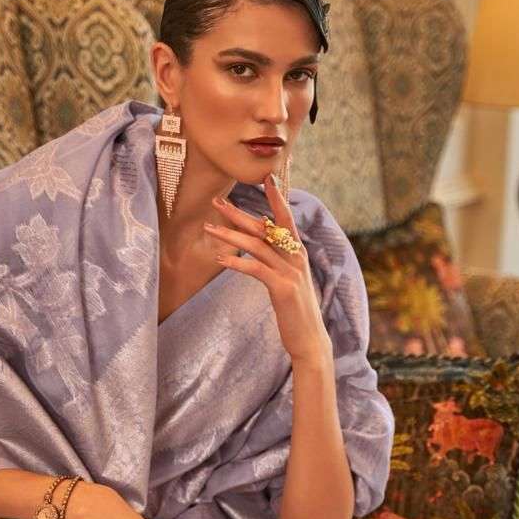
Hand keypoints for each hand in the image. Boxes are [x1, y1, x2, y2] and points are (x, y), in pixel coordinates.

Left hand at [206, 174, 331, 364]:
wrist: (310, 339)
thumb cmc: (296, 311)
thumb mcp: (290, 280)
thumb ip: (279, 262)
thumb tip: (262, 248)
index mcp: (298, 253)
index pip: (286, 219)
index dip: (276, 198)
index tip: (265, 178)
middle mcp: (296, 257)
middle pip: (265, 227)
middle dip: (238, 213)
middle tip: (216, 201)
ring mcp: (290, 272)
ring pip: (257, 245)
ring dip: (229, 235)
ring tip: (208, 228)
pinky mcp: (282, 288)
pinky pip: (256, 269)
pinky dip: (237, 261)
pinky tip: (220, 258)